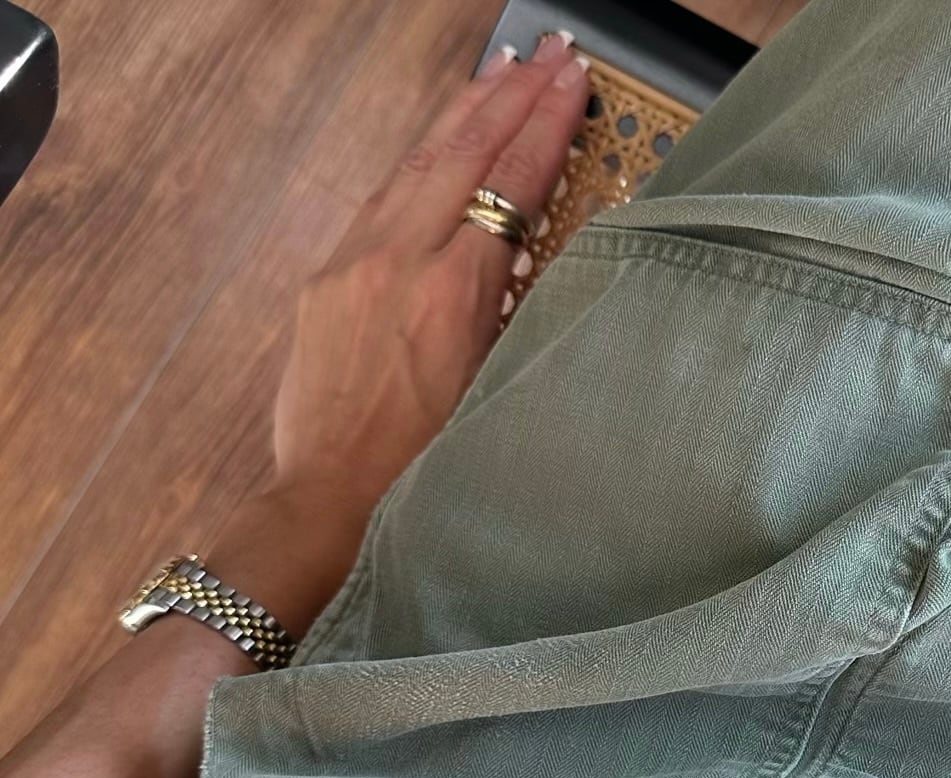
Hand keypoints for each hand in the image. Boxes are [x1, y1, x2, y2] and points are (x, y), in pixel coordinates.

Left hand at [269, 33, 590, 559]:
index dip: (544, 129)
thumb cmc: (426, 468)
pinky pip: (382, 197)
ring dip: (464, 113)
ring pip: (415, 163)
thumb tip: (530, 253)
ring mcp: (354, 261)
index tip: (573, 84)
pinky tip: (440, 143)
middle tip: (550, 55)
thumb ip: (511, 314)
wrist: (332, 499)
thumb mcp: (491, 389)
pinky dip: (421, 157)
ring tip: (502, 74)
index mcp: (451, 293)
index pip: (507, 185)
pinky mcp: (326, 277)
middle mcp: (397, 260)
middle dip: (510, 97)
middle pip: (460, 153)